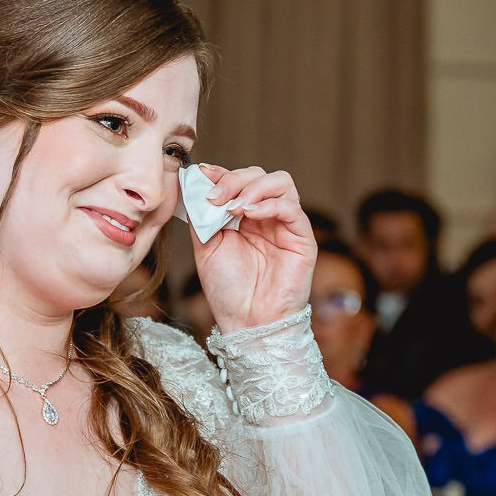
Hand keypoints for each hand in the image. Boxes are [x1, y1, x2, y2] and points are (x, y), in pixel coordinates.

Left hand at [187, 164, 315, 332]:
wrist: (246, 322)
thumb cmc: (227, 289)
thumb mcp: (205, 246)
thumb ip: (201, 215)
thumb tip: (194, 183)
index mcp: (244, 217)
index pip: (240, 180)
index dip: (222, 173)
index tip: (202, 176)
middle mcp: (266, 217)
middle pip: (260, 175)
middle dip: (234, 180)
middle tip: (216, 198)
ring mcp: (285, 226)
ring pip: (281, 183)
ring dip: (253, 187)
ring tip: (234, 207)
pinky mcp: (302, 239)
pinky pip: (292, 208)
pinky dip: (269, 204)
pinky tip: (249, 215)